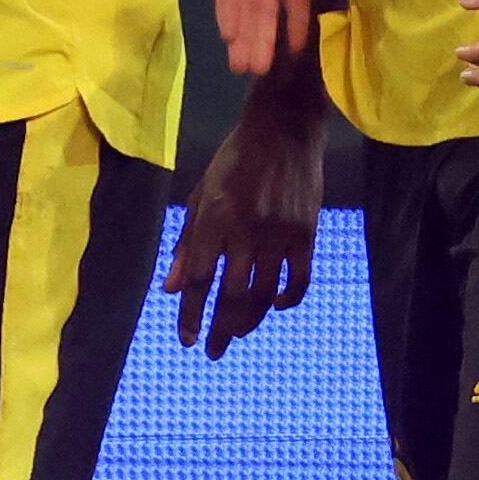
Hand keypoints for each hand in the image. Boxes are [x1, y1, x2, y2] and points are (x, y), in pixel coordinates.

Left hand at [170, 86, 323, 358]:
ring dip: (249, 320)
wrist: (284, 128)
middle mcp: (245, 229)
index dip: (192, 314)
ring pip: (264, 293)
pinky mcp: (306, 232)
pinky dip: (288, 299)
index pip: (200, 279)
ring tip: (237, 333)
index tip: (187, 340)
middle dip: (219, 329)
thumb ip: (186, 243)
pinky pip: (299, 278)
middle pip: (231, 294)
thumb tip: (172, 289)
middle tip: (213, 352)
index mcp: (214, 218)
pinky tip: (276, 306)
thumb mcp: (201, 194)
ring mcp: (279, 233)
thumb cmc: (235, 159)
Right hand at [215, 0, 353, 75]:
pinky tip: (295, 50)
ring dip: (264, 36)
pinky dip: (297, 25)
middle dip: (244, 34)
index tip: (228, 34)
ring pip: (269, 8)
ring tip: (259, 68)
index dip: (227, 7)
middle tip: (242, 67)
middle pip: (247, 3)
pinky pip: (300, 2)